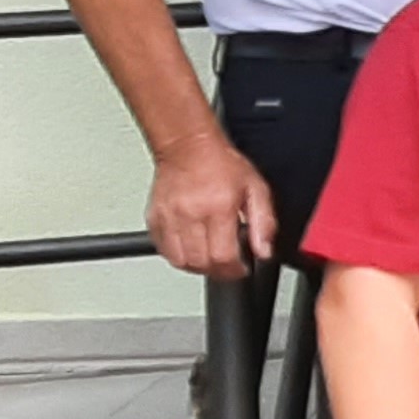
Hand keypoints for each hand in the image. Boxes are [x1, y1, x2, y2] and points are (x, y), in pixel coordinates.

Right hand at [150, 131, 279, 277]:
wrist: (188, 146)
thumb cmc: (221, 164)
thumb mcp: (256, 189)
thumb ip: (264, 223)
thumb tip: (264, 251)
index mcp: (218, 208)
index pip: (223, 257)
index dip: (234, 270)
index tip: (241, 268)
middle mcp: (191, 215)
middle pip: (201, 263)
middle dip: (218, 271)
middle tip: (227, 264)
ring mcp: (170, 218)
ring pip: (180, 261)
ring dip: (197, 266)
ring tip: (209, 258)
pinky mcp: (155, 218)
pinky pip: (163, 249)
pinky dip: (178, 255)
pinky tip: (190, 248)